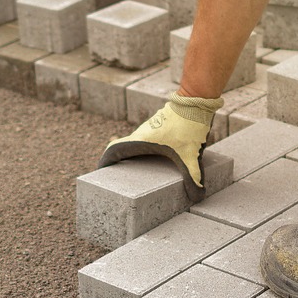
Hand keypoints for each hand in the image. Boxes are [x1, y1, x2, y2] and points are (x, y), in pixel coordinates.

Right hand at [98, 92, 222, 200]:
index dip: (104, 161)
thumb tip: (197, 196)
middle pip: (120, 149)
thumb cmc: (188, 125)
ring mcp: (148, 129)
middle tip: (115, 179)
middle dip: (116, 163)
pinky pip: (144, 141)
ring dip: (129, 156)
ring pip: (133, 144)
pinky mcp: (157, 127)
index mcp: (141, 141)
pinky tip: (153, 160)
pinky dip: (142, 150)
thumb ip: (193, 176)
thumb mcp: (191, 155)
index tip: (100, 172)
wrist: (195, 101)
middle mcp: (140, 134)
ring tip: (131, 173)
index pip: (113, 150)